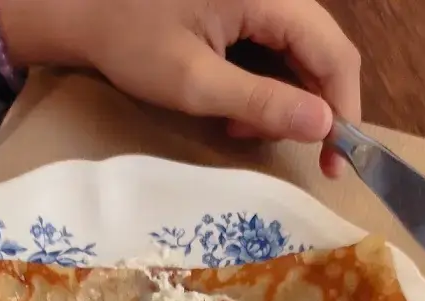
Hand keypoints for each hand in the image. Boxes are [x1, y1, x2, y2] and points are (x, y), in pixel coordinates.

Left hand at [0, 0, 360, 177]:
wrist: (81, 8)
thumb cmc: (129, 40)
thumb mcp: (195, 82)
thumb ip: (261, 103)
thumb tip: (322, 126)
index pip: (333, 51)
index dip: (343, 109)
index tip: (337, 160)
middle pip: (321, 51)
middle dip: (311, 109)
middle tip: (297, 157)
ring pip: (298, 53)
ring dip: (283, 101)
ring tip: (240, 128)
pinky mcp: (243, 6)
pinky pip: (274, 48)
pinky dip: (263, 85)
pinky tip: (233, 110)